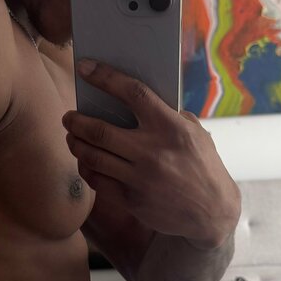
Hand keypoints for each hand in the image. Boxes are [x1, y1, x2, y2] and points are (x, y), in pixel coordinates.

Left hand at [62, 60, 240, 249]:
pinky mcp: (132, 200)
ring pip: (92, 157)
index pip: (133, 93)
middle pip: (99, 130)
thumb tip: (133, 99)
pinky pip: (97, 181)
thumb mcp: (195, 133)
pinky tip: (84, 161)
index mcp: (171, 127)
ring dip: (75, 144)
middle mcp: (153, 151)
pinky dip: (86, 169)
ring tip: (71, 137)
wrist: (212, 212)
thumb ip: (168, 116)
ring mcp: (140, 178)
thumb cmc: (202, 165)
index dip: (105, 77)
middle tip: (68, 117)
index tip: (85, 68)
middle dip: (76, 121)